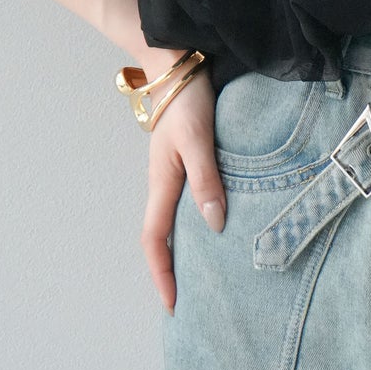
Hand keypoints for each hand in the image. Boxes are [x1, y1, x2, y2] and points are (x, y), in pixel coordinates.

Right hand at [140, 63, 224, 313]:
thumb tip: (214, 225)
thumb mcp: (199, 140)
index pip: (156, 240)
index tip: (172, 305)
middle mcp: (163, 183)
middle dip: (169, 272)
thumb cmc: (188, 100)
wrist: (178, 64)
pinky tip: (211, 228)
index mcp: (162, 183)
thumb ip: (207, 180)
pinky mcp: (183, 161)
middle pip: (160, 238)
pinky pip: (183, 204)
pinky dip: (191, 225)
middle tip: (187, 302)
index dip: (162, 274)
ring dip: (180, 251)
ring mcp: (171, 172)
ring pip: (171, 222)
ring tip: (201, 275)